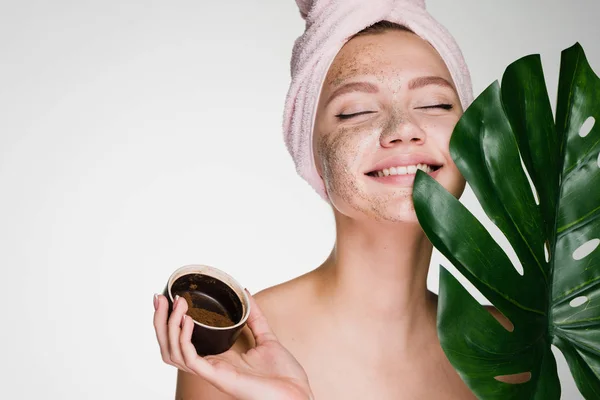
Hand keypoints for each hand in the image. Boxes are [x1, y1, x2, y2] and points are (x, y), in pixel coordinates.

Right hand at [153, 290, 313, 399]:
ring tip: (177, 304)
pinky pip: (191, 359)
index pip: (181, 343)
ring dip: (170, 326)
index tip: (168, 299)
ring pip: (173, 353)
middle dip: (161, 322)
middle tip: (160, 299)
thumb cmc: (283, 375)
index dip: (169, 323)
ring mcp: (212, 372)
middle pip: (169, 347)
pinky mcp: (218, 376)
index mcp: (218, 358)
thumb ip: (254, 316)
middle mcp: (210, 366)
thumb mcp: (266, 337)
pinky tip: (188, 321)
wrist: (297, 394)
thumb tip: (244, 291)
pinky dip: (184, 339)